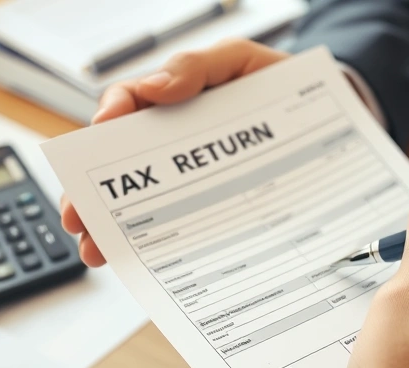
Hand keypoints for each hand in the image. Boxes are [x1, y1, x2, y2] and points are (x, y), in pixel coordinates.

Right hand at [60, 39, 288, 266]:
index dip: (108, 117)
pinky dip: (155, 248)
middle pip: (122, 166)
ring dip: (112, 229)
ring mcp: (193, 178)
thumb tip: (155, 89)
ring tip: (97, 251)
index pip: (127, 105)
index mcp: (176, 100)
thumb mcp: (243, 61)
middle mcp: (175, 142)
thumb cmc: (283, 87)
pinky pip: (180, 229)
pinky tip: (139, 264)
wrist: (331, 124)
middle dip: (91, 193)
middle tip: (78, 217)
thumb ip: (198, 67)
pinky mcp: (214, 208)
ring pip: (142, 204)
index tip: (102, 133)